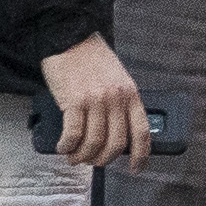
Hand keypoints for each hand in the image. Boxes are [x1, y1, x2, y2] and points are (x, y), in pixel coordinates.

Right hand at [40, 34, 154, 167]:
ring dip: (82, 156)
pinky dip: (68, 146)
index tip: (135, 169)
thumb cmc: (91, 58)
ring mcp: (95, 100)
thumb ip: (121, 103)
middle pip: (115, 144)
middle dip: (103, 160)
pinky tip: (63, 147)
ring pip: (94, 143)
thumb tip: (116, 133)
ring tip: (74, 156)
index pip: (142, 132)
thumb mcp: (117, 78)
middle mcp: (116, 99)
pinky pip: (73, 134)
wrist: (69, 37)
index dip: (140, 156)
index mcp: (130, 94)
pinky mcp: (74, 101)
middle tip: (92, 161)